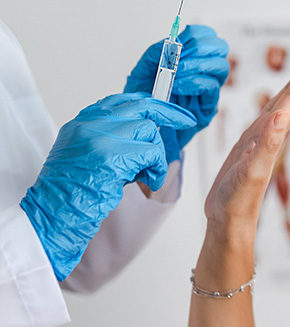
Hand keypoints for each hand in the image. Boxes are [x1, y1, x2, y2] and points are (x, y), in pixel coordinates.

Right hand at [20, 93, 195, 279]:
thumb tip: (147, 131)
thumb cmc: (72, 191)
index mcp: (83, 121)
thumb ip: (112, 138)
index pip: (122, 101)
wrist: (52, 211)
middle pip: (141, 106)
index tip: (166, 109)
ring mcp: (100, 137)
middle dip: (169, 112)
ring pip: (149, 132)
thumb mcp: (87, 153)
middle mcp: (90, 123)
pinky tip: (151, 182)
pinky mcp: (112, 156)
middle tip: (186, 120)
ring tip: (148, 174)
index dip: (148, 104)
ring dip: (157, 156)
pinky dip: (158, 170)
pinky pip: (152, 154)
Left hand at [125, 25, 229, 161]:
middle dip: (200, 47)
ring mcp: (208, 92)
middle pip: (220, 48)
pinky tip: (177, 86)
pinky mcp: (207, 109)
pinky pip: (211, 89)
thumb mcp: (143, 70)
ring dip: (197, 65)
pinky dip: (193, 83)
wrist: (141, 128)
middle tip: (180, 56)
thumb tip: (172, 42)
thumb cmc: (143, 101)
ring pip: (220, 67)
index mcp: (191, 59)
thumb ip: (156, 53)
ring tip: (176, 72)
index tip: (179, 41)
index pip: (207, 36)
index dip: (197, 34)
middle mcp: (204, 73)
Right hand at [205, 48, 289, 240]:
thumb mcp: (252, 171)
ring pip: (276, 106)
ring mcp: (259, 141)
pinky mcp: (247, 149)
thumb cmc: (239, 200)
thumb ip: (266, 145)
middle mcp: (270, 134)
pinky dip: (268, 107)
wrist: (229, 222)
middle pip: (288, 96)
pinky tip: (272, 108)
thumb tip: (281, 117)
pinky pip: (261, 121)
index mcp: (273, 135)